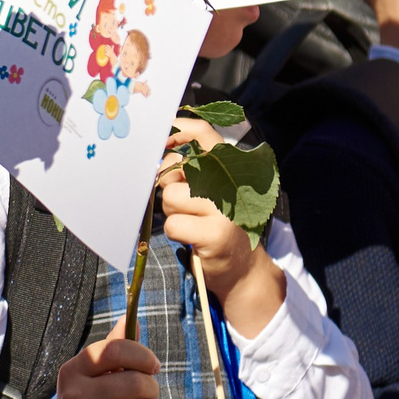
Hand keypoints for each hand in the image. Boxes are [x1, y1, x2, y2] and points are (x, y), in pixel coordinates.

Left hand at [158, 120, 285, 336]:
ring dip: (171, 211)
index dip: (174, 131)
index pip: (202, 132)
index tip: (159, 142)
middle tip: (182, 202)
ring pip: (170, 196)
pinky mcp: (216, 233)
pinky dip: (175, 232)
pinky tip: (192, 237)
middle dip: (166, 183)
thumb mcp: (210, 189)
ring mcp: (225, 207)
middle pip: (175, 166)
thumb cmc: (217, 223)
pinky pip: (172, 224)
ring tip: (191, 221)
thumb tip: (156, 157)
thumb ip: (191, 169)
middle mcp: (232, 181)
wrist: (242, 268)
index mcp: (231, 165)